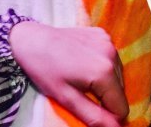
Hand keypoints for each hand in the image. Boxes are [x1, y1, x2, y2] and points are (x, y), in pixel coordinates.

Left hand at [10, 21, 127, 126]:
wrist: (29, 39)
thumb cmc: (44, 70)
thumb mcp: (67, 98)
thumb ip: (94, 116)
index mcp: (104, 72)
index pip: (121, 107)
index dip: (107, 114)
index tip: (88, 107)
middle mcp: (111, 54)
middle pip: (120, 91)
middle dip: (104, 97)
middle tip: (80, 90)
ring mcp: (107, 41)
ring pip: (117, 75)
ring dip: (104, 82)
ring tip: (80, 76)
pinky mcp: (101, 33)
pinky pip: (110, 58)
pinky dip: (101, 65)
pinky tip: (82, 62)